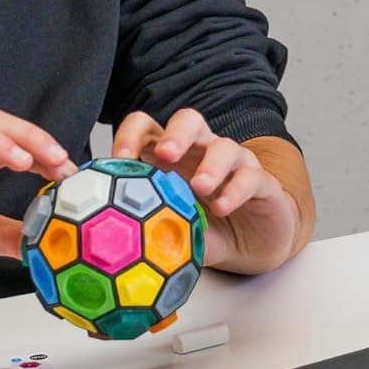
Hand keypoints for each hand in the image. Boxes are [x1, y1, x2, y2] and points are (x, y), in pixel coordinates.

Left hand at [111, 108, 299, 272]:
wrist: (252, 247)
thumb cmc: (205, 229)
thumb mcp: (169, 231)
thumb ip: (143, 231)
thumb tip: (108, 241)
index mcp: (170, 156)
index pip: (146, 127)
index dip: (130, 136)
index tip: (119, 160)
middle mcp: (201, 151)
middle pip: (189, 121)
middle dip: (176, 134)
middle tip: (166, 154)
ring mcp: (233, 164)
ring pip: (225, 146)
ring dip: (211, 164)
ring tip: (200, 187)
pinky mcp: (261, 182)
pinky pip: (251, 177)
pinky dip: (235, 190)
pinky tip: (222, 207)